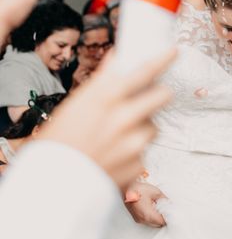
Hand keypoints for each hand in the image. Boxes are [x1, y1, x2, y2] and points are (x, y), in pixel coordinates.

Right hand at [37, 49, 175, 189]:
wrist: (51, 186)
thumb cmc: (58, 142)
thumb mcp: (75, 105)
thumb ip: (103, 82)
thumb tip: (118, 57)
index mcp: (105, 97)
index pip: (144, 71)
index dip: (162, 59)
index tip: (173, 52)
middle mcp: (124, 117)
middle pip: (162, 95)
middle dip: (157, 95)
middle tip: (146, 99)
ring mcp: (134, 142)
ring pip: (153, 125)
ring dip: (142, 127)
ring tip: (116, 136)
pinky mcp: (139, 164)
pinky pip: (144, 151)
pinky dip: (133, 152)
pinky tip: (113, 156)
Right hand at [124, 181, 166, 226]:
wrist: (126, 188)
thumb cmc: (139, 189)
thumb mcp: (156, 192)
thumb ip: (164, 200)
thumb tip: (170, 205)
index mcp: (148, 215)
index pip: (162, 222)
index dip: (168, 218)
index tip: (171, 213)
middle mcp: (142, 219)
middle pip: (157, 225)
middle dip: (163, 219)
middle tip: (167, 210)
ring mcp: (138, 219)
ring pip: (152, 224)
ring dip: (157, 218)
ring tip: (159, 208)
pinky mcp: (136, 217)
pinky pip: (146, 221)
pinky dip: (151, 217)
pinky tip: (153, 209)